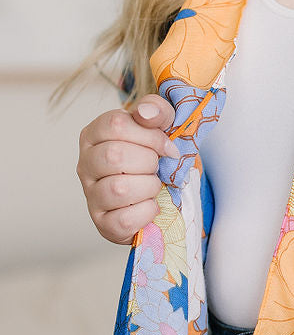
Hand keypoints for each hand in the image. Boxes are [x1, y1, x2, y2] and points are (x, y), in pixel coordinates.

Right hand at [77, 93, 175, 244]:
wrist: (162, 194)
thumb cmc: (155, 157)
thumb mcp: (161, 127)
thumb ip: (158, 111)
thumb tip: (146, 113)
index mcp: (94, 134)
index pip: (116, 125)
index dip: (150, 136)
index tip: (167, 147)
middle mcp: (86, 163)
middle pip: (115, 155)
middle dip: (149, 162)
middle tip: (157, 168)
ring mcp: (91, 195)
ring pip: (118, 189)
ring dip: (148, 187)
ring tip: (153, 186)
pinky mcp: (102, 223)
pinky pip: (124, 220)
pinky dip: (146, 213)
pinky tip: (150, 205)